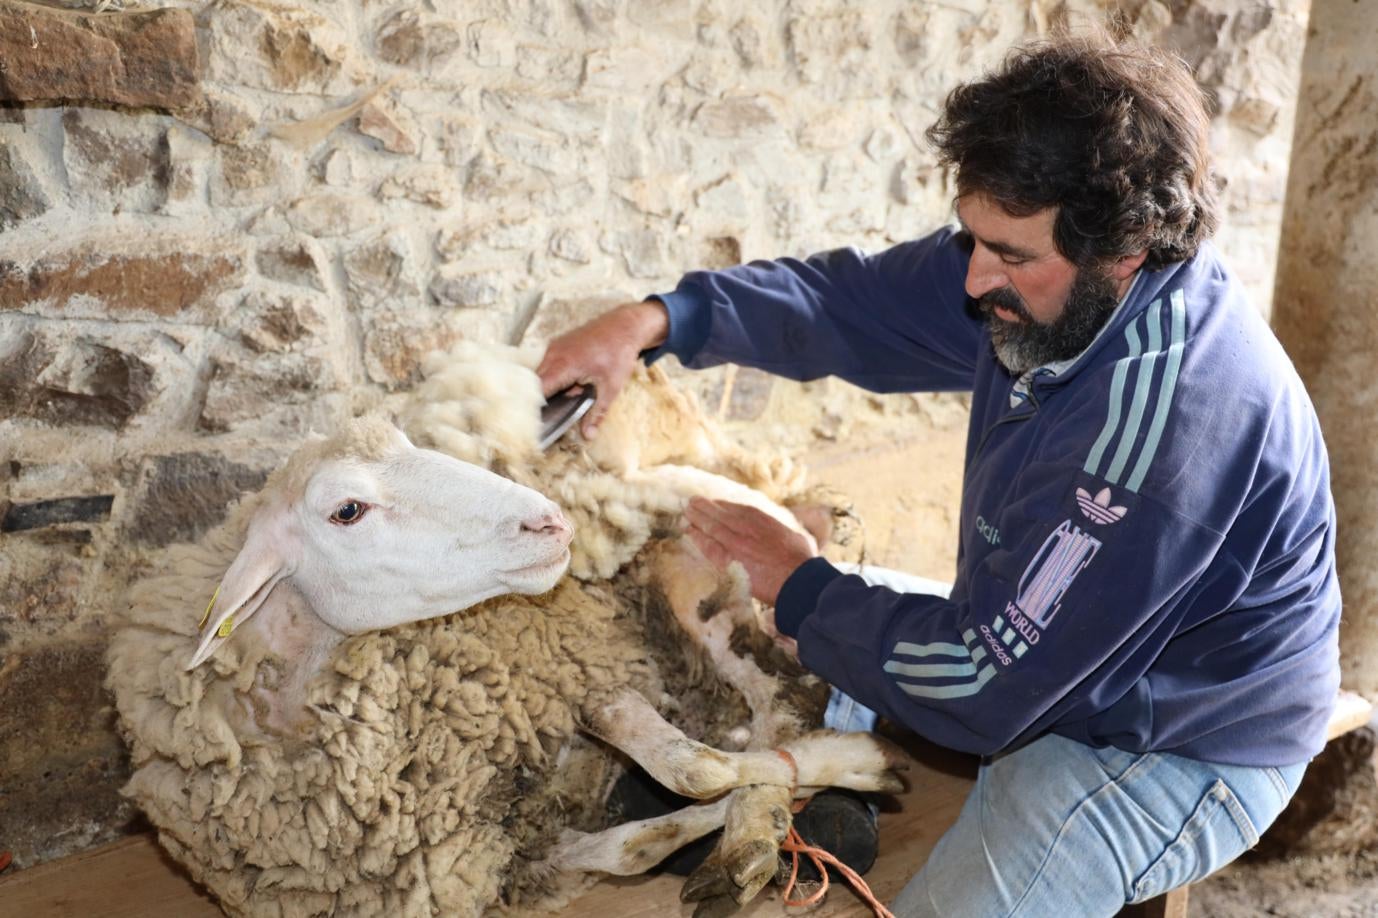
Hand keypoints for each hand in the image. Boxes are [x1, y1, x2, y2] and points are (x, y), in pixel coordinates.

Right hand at [536, 300, 668, 437]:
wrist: (625, 325)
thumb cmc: (618, 354)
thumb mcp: (611, 388)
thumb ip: (597, 413)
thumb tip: (588, 436)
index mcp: (563, 365)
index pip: (537, 391)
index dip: (535, 408)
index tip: (537, 423)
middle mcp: (553, 354)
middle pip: (536, 383)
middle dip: (542, 401)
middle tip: (550, 417)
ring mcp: (554, 347)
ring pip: (541, 373)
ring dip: (550, 388)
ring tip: (564, 400)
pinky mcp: (558, 345)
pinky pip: (548, 364)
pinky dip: (553, 377)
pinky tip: (569, 386)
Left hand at [683, 498, 815, 607]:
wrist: (797, 579)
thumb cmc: (801, 561)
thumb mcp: (797, 537)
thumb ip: (784, 532)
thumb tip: (786, 534)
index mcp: (764, 520)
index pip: (738, 509)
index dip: (723, 506)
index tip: (715, 503)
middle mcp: (747, 527)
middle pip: (721, 514)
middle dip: (706, 507)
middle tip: (692, 502)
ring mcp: (736, 542)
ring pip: (712, 526)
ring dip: (697, 517)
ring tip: (686, 512)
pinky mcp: (729, 559)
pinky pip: (709, 546)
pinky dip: (698, 537)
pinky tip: (689, 531)